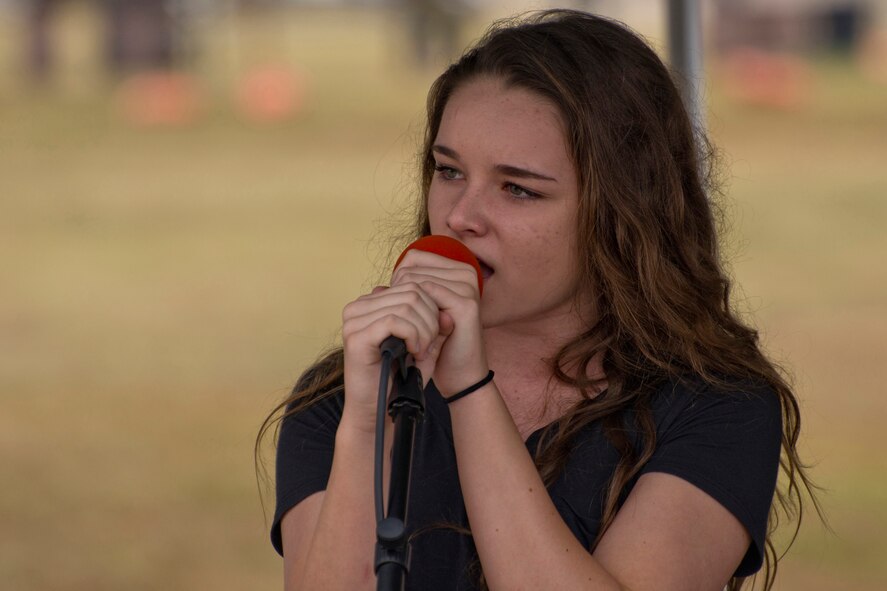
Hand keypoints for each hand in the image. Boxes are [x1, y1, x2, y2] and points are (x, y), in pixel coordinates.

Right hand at [341, 280, 440, 428]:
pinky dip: (413, 336)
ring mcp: (353, 321)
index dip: (431, 308)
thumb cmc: (398, 377)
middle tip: (429, 345)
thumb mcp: (422, 345)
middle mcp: (357, 307)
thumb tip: (448, 309)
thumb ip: (435, 324)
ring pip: (406, 305)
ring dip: (424, 330)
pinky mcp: (356, 337)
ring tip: (422, 351)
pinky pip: (394, 321)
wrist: (377, 410)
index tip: (433, 335)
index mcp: (370, 303)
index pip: (411, 285)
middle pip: (411, 292)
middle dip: (430, 319)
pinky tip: (415, 352)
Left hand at [389, 249, 489, 397]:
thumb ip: (404, 298)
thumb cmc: (441, 344)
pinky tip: (413, 336)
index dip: (397, 279)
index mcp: (458, 270)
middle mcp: (466, 273)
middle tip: (399, 323)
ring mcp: (467, 287)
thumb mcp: (422, 315)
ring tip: (406, 331)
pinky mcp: (465, 304)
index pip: (414, 257)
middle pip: (412, 268)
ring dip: (404, 307)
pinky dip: (413, 314)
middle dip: (398, 294)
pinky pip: (425, 296)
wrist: (462, 375)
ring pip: (415, 281)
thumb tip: (376, 287)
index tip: (394, 305)